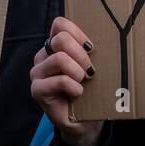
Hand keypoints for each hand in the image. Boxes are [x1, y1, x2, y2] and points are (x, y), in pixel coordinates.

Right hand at [30, 16, 103, 145]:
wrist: (83, 121)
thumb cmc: (89, 91)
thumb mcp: (91, 66)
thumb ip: (89, 50)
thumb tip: (107, 34)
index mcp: (54, 46)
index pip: (60, 24)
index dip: (78, 34)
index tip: (91, 49)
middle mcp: (42, 56)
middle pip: (60, 39)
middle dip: (81, 55)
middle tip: (90, 71)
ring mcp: (37, 73)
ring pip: (60, 58)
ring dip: (78, 72)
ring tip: (82, 83)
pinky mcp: (37, 90)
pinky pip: (60, 80)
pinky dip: (74, 88)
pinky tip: (77, 94)